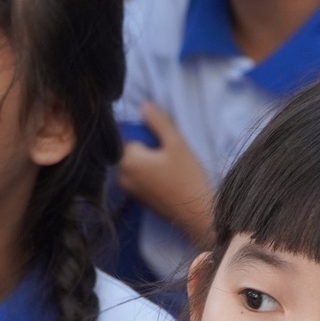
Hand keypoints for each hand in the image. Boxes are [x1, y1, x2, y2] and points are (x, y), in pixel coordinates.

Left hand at [118, 103, 213, 248]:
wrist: (197, 215)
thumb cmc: (188, 179)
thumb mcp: (177, 145)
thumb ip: (159, 122)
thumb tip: (144, 106)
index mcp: (128, 161)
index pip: (127, 134)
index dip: (144, 132)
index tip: (161, 140)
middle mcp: (121, 176)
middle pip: (129, 149)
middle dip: (147, 146)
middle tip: (169, 153)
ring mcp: (128, 190)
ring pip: (134, 163)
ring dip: (149, 160)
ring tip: (171, 166)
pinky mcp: (137, 199)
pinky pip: (138, 177)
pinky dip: (150, 173)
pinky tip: (168, 178)